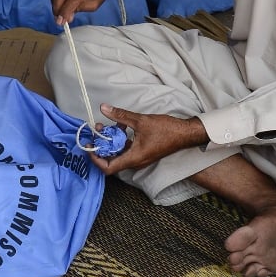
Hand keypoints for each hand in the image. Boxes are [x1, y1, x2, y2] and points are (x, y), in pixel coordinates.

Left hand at [90, 104, 209, 175]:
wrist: (185, 134)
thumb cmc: (166, 130)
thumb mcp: (140, 120)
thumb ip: (120, 115)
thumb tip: (104, 108)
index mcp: (133, 158)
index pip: (108, 167)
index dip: (96, 159)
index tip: (90, 145)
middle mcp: (135, 162)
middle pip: (111, 160)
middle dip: (102, 146)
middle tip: (98, 130)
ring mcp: (139, 158)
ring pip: (119, 153)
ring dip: (111, 141)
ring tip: (108, 125)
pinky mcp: (143, 153)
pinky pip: (127, 149)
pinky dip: (121, 139)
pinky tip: (122, 125)